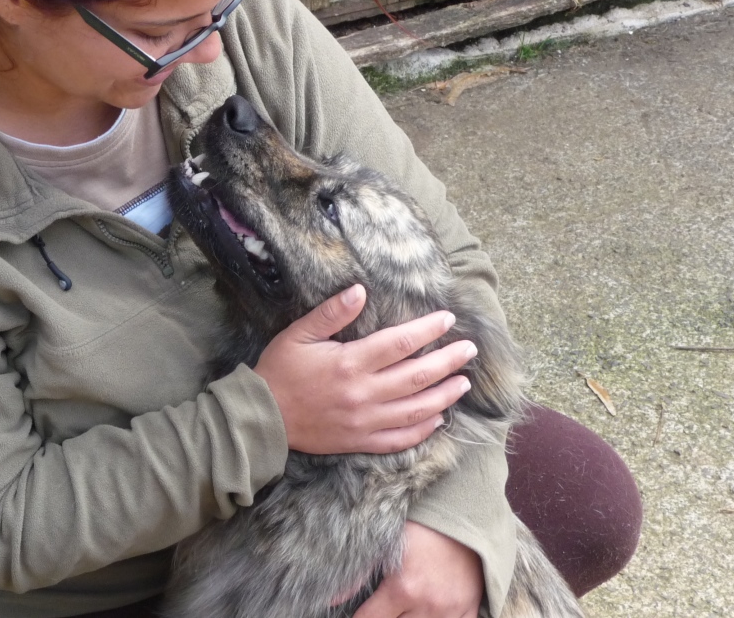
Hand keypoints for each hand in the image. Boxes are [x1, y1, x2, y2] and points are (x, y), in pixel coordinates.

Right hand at [253, 284, 475, 454]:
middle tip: (470, 350)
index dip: (427, 330)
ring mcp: (365, 421)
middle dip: (448, 361)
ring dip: (444, 395)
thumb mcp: (299, 334)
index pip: (399, 343)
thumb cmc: (280, 371)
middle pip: (417, 376)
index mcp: (349, 363)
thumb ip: (331, 313)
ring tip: (464, 383)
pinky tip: (438, 418)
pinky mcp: (361, 442)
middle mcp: (363, 393)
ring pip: (416, 409)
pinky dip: (423, 429)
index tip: (447, 319)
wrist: (264, 418)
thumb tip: (360, 291)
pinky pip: (400, 439)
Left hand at [354, 522, 483, 617]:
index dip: (362, 617)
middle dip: (387, 615)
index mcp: (403, 588)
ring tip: (405, 606)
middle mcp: (428, 604)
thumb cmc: (420, 525)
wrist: (461, 511)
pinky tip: (430, 611)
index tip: (362, 611)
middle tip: (386, 603)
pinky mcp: (469, 607)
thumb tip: (333, 598)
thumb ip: (358, 573)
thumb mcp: (385, 543)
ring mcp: (451, 609)